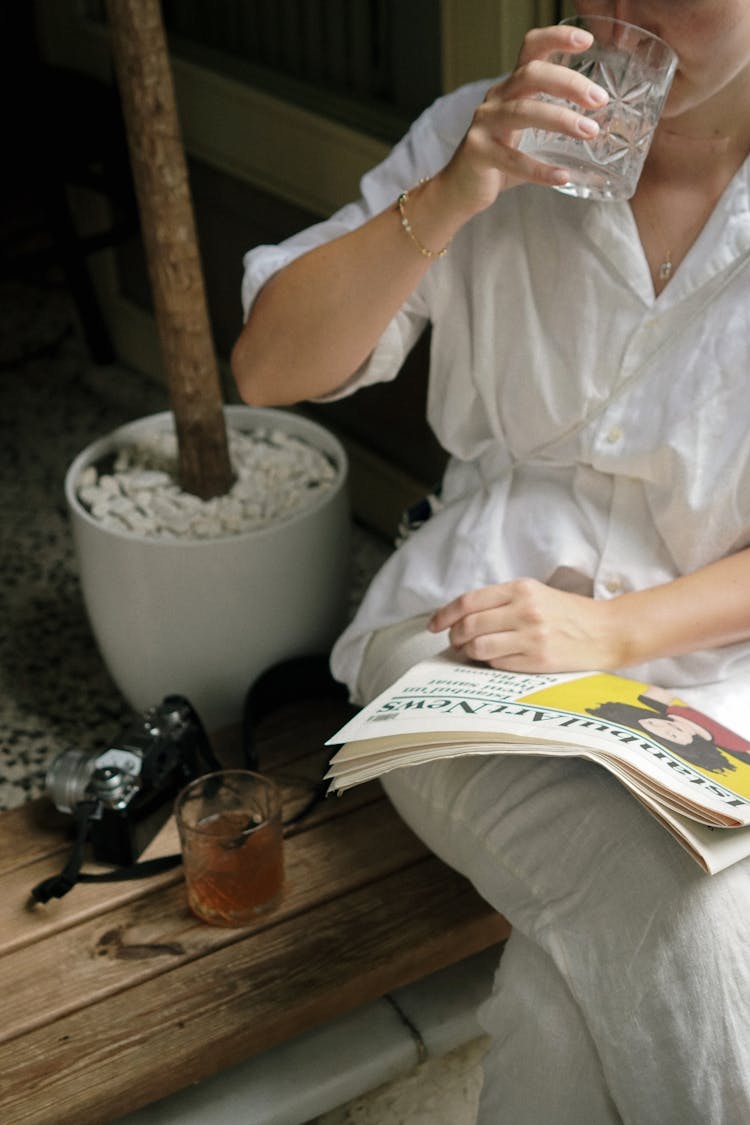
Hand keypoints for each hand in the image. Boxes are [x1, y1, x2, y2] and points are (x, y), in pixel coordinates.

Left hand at [427, 579, 620, 673]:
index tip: (434, 624)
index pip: (469, 601)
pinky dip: (490, 663)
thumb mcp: (536, 593)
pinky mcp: (539, 660)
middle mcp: (525, 610)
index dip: (444, 614)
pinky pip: (498, 664)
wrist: (607, 631)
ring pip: (479, 647)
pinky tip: (495, 660)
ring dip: (468, 652)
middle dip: (454, 636)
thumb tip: (462, 617)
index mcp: (521, 589)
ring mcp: (531, 637)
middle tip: (455, 641)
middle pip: (469, 625)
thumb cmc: (568, 613)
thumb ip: (502, 601)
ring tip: (471, 652)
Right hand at [437, 23, 609, 216]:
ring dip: (561, 119)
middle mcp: (496, 99)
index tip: (587, 41)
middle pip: (532, 75)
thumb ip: (554, 123)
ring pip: (524, 111)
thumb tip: (602, 126)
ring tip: (590, 131)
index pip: (531, 48)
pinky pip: (513, 160)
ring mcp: (484, 125)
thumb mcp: (528, 134)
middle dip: (569, 83)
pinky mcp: (478, 153)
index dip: (557, 38)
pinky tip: (562, 176)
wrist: (460, 189)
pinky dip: (541, 170)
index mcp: (510, 88)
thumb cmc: (500, 160)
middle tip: (599, 99)